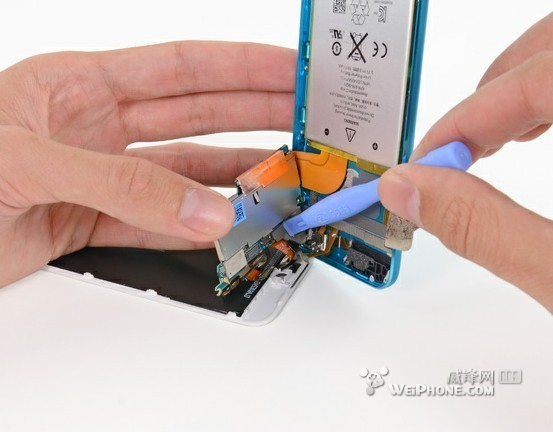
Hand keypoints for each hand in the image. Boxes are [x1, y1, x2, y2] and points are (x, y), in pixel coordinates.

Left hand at [0, 42, 295, 285]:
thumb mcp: (26, 162)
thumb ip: (121, 187)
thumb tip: (205, 210)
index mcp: (78, 85)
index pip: (182, 67)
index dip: (242, 66)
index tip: (289, 70)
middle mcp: (96, 127)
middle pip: (198, 116)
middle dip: (257, 114)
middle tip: (305, 120)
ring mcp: (98, 177)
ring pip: (184, 173)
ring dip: (234, 176)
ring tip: (280, 177)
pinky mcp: (89, 223)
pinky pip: (156, 222)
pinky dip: (194, 226)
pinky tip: (227, 222)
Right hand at [379, 13, 552, 310]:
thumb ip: (484, 230)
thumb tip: (408, 191)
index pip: (542, 79)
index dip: (467, 118)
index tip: (426, 160)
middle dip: (494, 87)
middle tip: (453, 145)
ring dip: (525, 84)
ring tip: (491, 136)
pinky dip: (552, 94)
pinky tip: (541, 131)